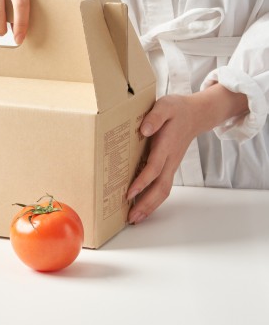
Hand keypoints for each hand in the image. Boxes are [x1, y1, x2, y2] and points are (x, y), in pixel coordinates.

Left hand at [126, 85, 248, 222]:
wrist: (196, 114)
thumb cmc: (177, 109)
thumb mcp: (165, 106)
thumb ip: (155, 117)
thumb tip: (143, 129)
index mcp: (167, 146)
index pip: (154, 168)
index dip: (142, 182)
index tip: (128, 193)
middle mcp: (170, 160)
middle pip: (161, 187)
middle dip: (146, 204)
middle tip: (131, 218)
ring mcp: (172, 165)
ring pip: (163, 191)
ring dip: (150, 206)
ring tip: (134, 219)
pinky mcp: (170, 167)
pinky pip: (163, 187)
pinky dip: (153, 200)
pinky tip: (141, 207)